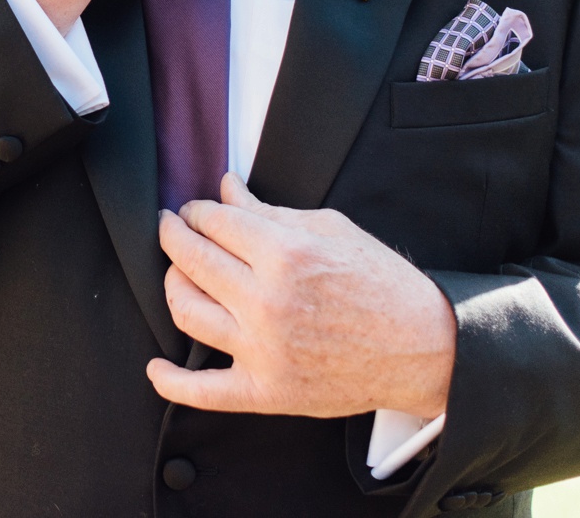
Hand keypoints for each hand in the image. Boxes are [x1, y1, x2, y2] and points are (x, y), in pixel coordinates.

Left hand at [147, 173, 454, 418]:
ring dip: (172, 285)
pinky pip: (203, 392)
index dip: (196, 210)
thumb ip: (269, 211)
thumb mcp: (330, 230)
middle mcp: (267, 301)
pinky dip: (172, 382)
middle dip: (173, 235)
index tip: (195, 210)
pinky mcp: (267, 391)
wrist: (423, 347)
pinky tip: (156, 368)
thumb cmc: (381, 284)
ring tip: (177, 274)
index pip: (212, 222)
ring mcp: (263, 349)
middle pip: (190, 259)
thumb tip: (226, 188)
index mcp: (286, 254)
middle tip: (173, 228)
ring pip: (186, 312)